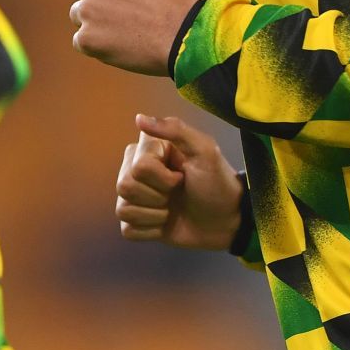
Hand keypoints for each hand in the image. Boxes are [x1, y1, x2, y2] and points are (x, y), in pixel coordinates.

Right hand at [116, 114, 245, 250]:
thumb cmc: (217, 183)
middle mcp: (135, 169)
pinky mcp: (136, 222)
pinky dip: (150, 231)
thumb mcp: (205, 151)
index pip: (138, 166)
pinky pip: (127, 229)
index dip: (163, 178)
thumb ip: (176, 130)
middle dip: (158, 196)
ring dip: (155, 214)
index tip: (183, 176)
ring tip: (172, 209)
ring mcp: (135, 196)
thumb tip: (139, 118)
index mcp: (149, 148)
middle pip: (125, 185)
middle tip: (178, 192)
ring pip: (123, 208)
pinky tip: (165, 224)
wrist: (226, 221)